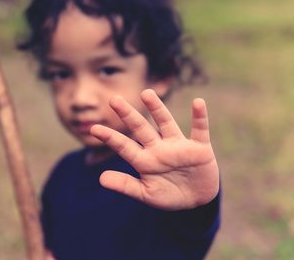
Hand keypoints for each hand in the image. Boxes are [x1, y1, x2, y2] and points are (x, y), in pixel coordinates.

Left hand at [90, 89, 218, 210]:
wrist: (196, 200)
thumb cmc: (168, 195)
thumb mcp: (146, 194)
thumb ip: (126, 186)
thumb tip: (101, 179)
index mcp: (145, 161)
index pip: (124, 147)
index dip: (110, 138)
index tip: (93, 129)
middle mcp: (159, 149)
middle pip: (141, 129)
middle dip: (128, 115)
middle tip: (114, 99)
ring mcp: (179, 147)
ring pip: (166, 123)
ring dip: (157, 109)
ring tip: (146, 93)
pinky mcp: (200, 148)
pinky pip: (200, 130)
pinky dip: (200, 117)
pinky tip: (198, 102)